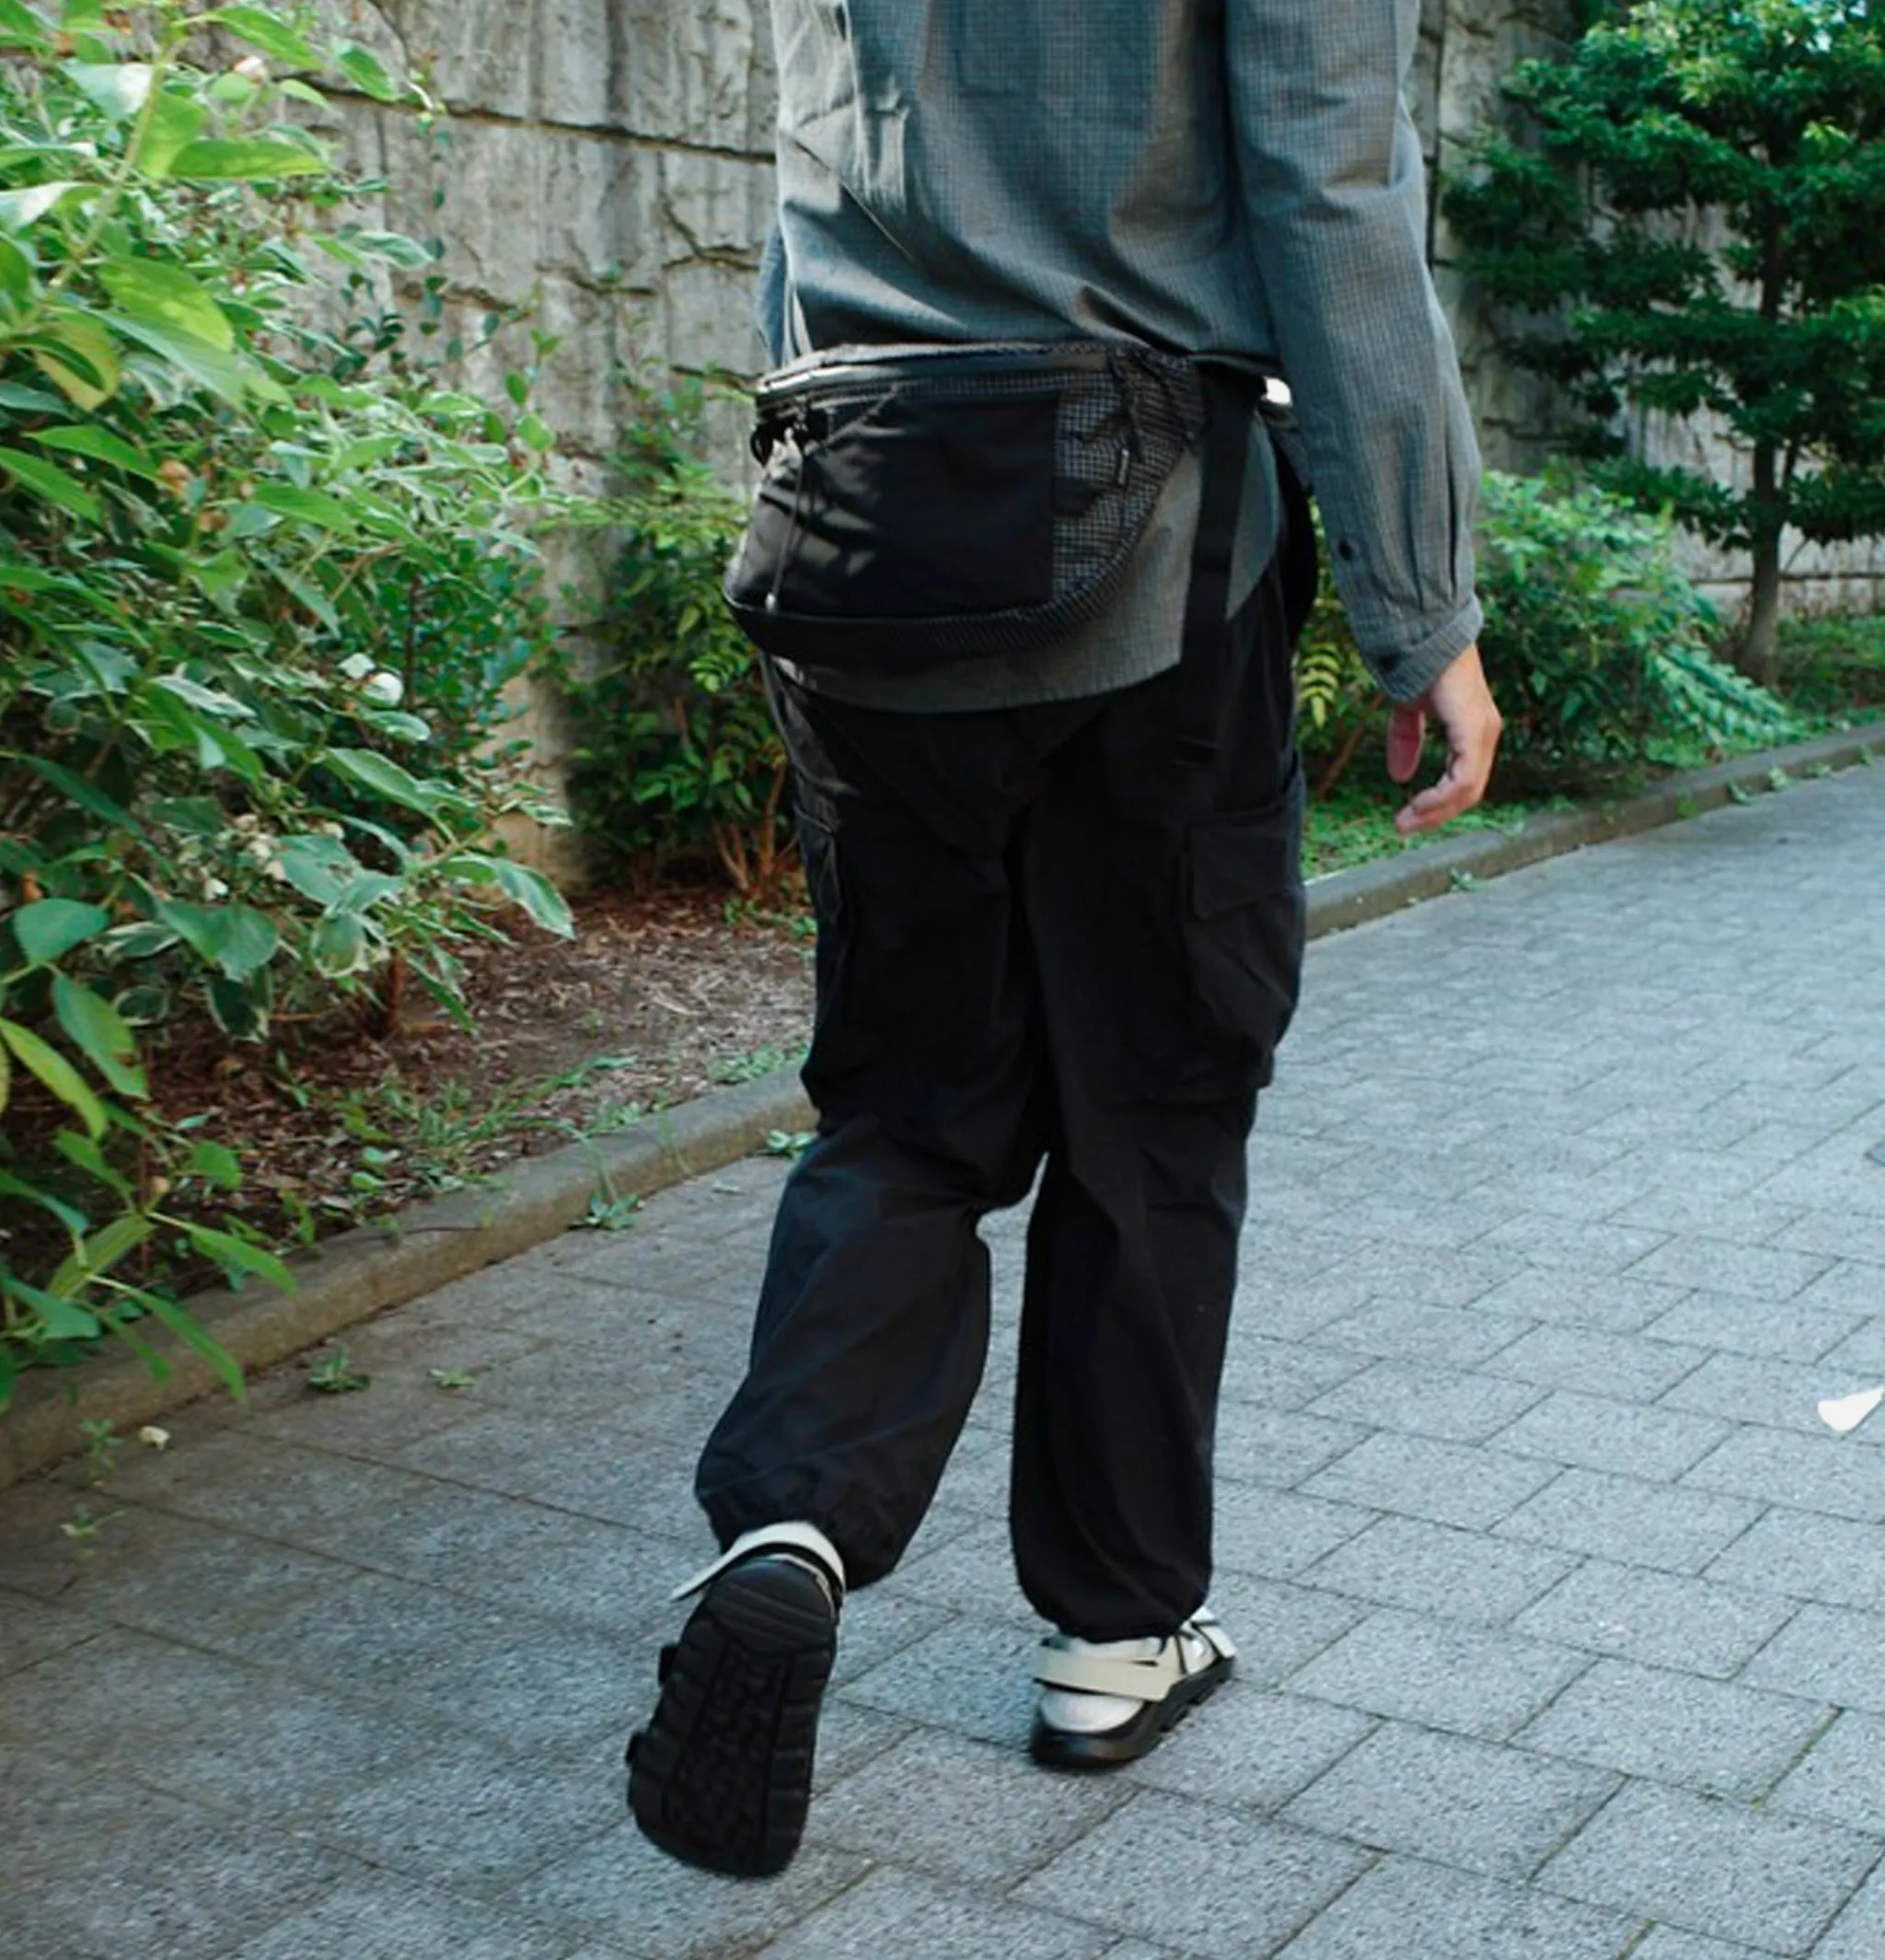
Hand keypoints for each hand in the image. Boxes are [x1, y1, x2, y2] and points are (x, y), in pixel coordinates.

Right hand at [1386, 644, 1502, 836]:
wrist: (1425, 636)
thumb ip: (1407, 741)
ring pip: (1468, 789)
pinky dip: (1441, 796)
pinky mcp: (1475, 730)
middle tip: (1404, 827)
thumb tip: (1399, 776)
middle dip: (1435, 815)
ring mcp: (1484, 732)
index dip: (1438, 804)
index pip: (1465, 781)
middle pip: (1469, 792)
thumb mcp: (1410, 711)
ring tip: (1407, 821)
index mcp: (1474, 730)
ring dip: (1436, 811)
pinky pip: (1464, 778)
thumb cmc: (1421, 665)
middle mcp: (1486, 733)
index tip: (1407, 817)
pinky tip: (1419, 802)